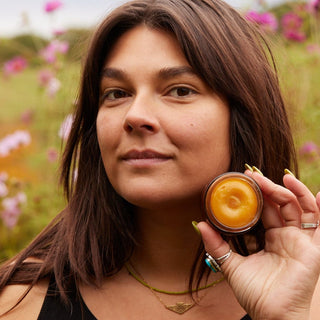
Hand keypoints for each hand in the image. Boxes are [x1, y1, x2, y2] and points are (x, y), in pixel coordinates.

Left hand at [198, 171, 319, 319]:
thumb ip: (216, 245)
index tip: (247, 179)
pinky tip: (319, 195)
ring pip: (301, 209)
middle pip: (282, 204)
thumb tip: (199, 224)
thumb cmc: (254, 293)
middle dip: (271, 188)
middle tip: (256, 176)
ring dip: (293, 191)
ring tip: (282, 178)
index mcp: (271, 238)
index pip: (267, 209)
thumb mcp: (231, 264)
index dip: (259, 193)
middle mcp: (287, 236)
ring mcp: (301, 242)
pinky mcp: (313, 250)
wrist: (270, 315)